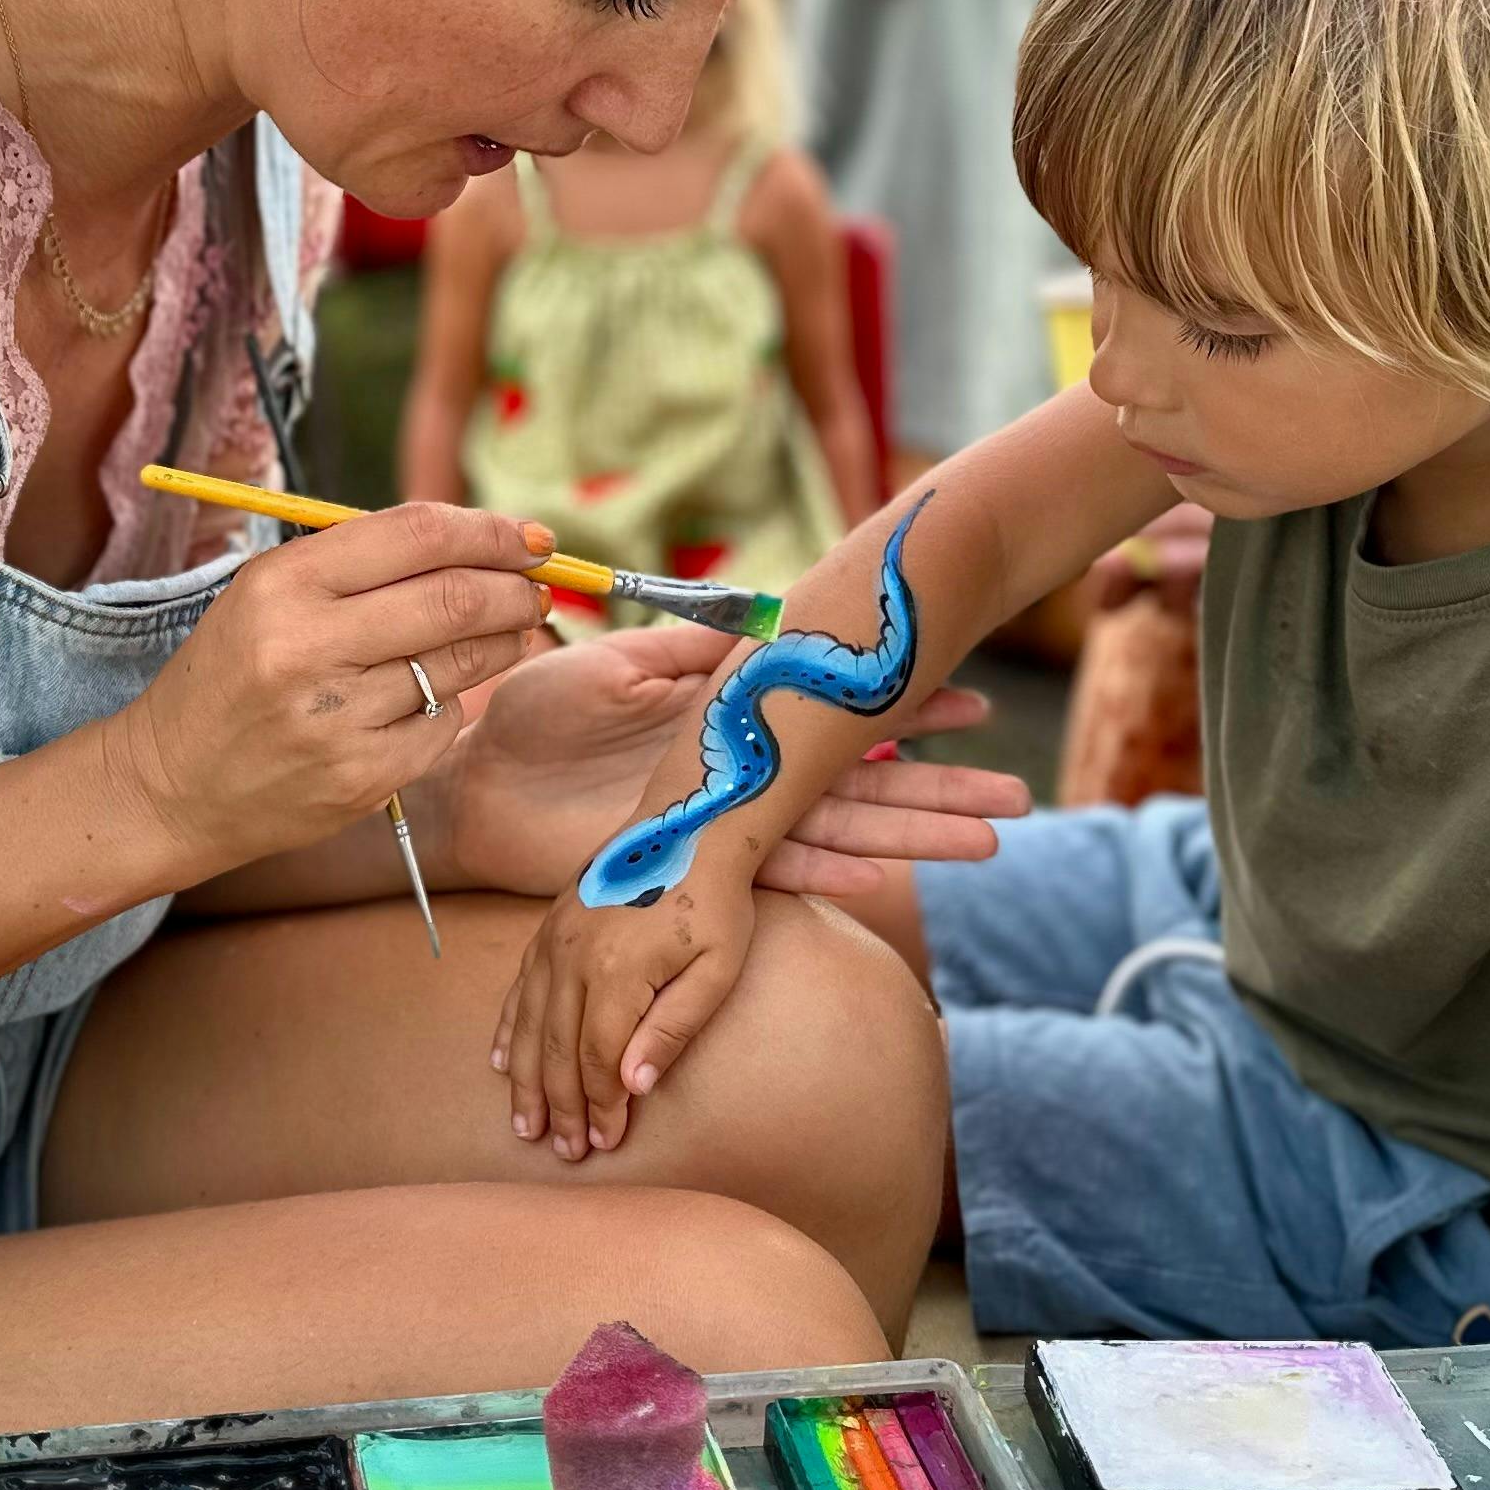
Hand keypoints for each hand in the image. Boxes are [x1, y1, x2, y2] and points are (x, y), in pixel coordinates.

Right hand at [115, 505, 552, 871]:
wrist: (170, 784)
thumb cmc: (233, 673)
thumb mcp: (268, 593)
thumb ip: (362, 562)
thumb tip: (478, 542)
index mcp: (282, 583)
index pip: (417, 535)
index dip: (491, 531)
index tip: (532, 537)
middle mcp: (307, 646)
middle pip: (454, 597)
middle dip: (516, 588)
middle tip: (539, 588)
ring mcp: (337, 718)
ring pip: (460, 664)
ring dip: (502, 642)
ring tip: (510, 631)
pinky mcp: (360, 778)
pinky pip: (443, 725)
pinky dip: (456, 704)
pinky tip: (443, 694)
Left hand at [430, 622, 1022, 899]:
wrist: (473, 778)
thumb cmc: (535, 716)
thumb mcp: (617, 665)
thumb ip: (690, 650)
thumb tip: (763, 615)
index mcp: (730, 729)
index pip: (837, 720)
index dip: (906, 716)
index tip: (976, 705)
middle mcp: (739, 784)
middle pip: (860, 788)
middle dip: (937, 792)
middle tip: (1016, 800)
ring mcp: (718, 830)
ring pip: (835, 833)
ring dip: (908, 837)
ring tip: (985, 841)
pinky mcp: (683, 870)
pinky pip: (768, 874)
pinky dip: (823, 873)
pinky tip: (882, 874)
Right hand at [490, 851, 756, 1162]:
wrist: (689, 826)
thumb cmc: (716, 902)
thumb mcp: (716, 969)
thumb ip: (674, 1028)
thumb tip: (633, 1085)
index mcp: (617, 971)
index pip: (599, 1058)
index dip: (600, 1105)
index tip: (605, 1142)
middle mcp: (573, 957)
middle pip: (557, 1048)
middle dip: (559, 1105)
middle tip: (562, 1151)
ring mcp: (554, 940)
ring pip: (530, 1024)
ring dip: (526, 1079)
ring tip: (525, 1124)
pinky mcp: (549, 927)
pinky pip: (519, 988)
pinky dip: (509, 1029)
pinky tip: (502, 1062)